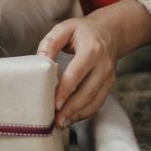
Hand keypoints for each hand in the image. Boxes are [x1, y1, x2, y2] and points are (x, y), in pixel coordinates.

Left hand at [37, 0, 150, 127]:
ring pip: (94, 101)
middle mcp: (103, 66)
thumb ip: (51, 42)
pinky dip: (85, 113)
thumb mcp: (65, 28)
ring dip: (78, 115)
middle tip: (55, 121)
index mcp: (92, 50)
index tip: (54, 104)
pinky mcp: (109, 85)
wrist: (110, 32)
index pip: (77, 73)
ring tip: (61, 123)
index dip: (65, 90)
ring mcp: (108, 77)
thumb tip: (40, 60)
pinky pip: (98, 103)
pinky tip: (71, 117)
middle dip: (71, 109)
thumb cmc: (83, 31)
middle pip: (87, 92)